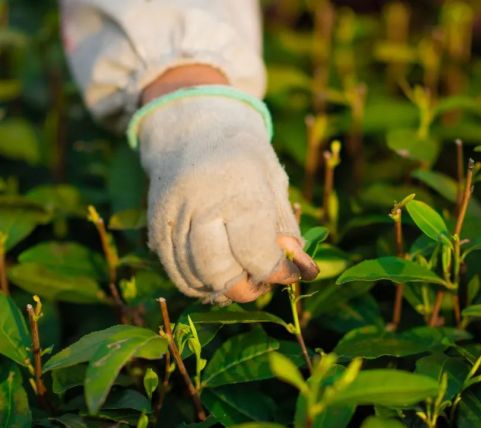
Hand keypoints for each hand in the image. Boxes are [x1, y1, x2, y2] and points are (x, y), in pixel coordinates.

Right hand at [138, 66, 317, 303]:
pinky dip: (197, 282)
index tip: (290, 274)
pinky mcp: (155, 225)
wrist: (192, 128)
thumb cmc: (243, 155)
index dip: (278, 273)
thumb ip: (286, 226)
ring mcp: (173, 216)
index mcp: (239, 189)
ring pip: (196, 276)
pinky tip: (216, 275)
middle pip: (221, 272)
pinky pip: (174, 270)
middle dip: (247, 288)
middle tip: (262, 283)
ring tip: (241, 276)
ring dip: (223, 288)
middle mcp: (201, 204)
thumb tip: (301, 269)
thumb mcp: (274, 181)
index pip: (257, 253)